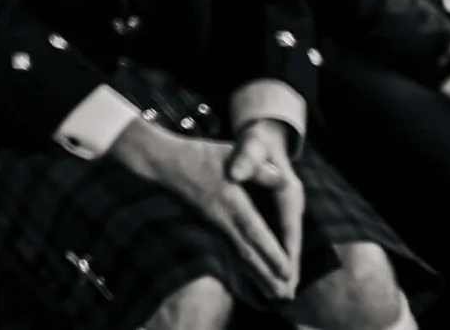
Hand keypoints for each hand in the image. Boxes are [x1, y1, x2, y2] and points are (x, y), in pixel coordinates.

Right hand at [113, 120, 295, 298]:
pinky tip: (254, 282)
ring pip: (238, 257)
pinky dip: (244, 270)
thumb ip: (258, 168)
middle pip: (247, 252)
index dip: (269, 251)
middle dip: (267, 275)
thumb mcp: (230, 152)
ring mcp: (215, 225)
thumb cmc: (199, 155)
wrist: (163, 163)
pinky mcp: (212, 228)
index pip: (252, 230)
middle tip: (286, 297)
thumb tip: (283, 180)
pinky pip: (230, 253)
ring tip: (275, 297)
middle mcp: (222, 218)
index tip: (286, 271)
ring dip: (257, 278)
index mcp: (230, 201)